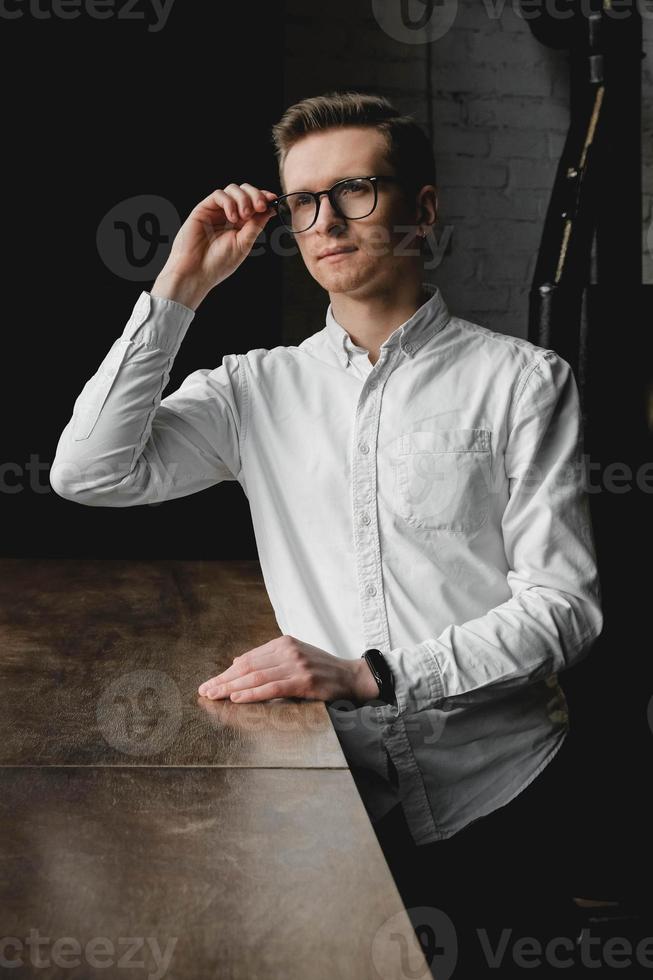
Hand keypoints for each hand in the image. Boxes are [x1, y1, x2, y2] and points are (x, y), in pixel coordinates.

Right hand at [151, 182, 277, 308]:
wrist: (197, 271)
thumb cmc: (218, 263)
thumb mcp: (244, 244)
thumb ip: (256, 225)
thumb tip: (271, 209)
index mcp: (241, 224)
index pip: (255, 203)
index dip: (264, 198)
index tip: (273, 200)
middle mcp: (229, 215)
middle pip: (245, 191)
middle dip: (256, 195)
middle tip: (260, 207)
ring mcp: (216, 211)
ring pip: (233, 189)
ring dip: (243, 199)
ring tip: (244, 216)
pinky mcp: (204, 208)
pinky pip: (219, 195)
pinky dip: (229, 202)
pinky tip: (232, 218)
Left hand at [197, 635, 380, 705]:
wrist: (352, 677)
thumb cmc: (322, 670)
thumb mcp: (296, 657)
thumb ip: (270, 660)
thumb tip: (238, 663)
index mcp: (284, 643)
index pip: (248, 658)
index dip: (227, 672)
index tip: (212, 683)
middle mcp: (288, 650)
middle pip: (248, 666)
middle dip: (224, 680)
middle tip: (205, 691)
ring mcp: (296, 665)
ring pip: (256, 676)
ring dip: (232, 687)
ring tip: (215, 696)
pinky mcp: (304, 681)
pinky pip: (272, 688)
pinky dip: (252, 693)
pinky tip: (237, 698)